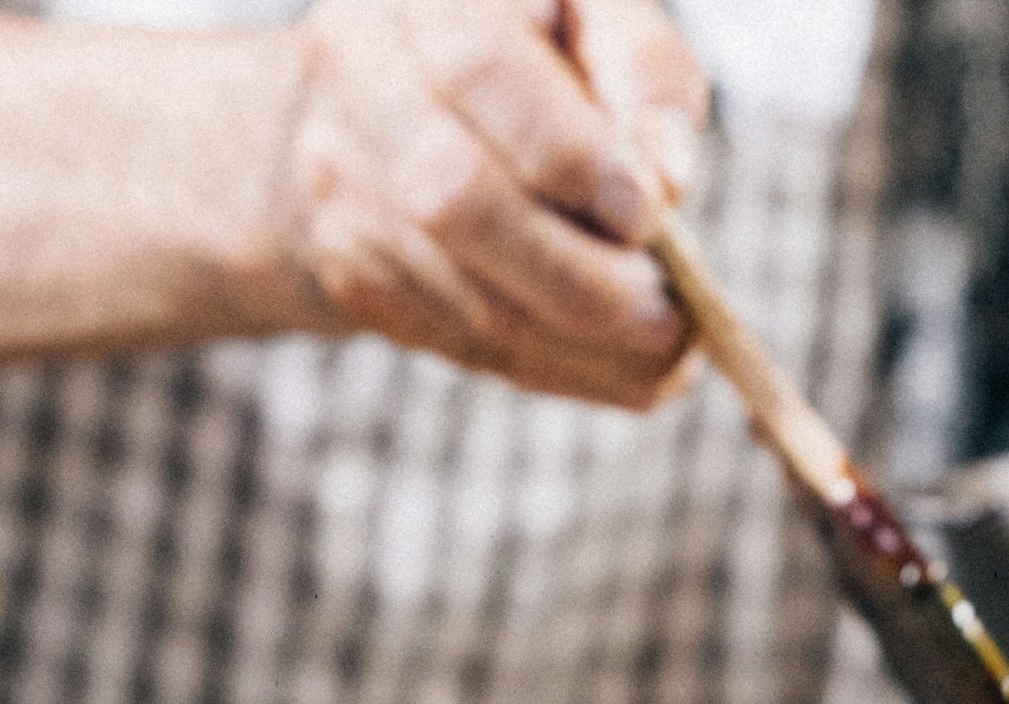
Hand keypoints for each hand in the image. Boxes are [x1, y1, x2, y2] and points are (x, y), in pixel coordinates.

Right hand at [272, 0, 708, 408]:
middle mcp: (361, 81)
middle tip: (665, 312)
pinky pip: (460, 343)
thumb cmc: (522, 45)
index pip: (483, 70)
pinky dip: (551, 364)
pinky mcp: (353, 274)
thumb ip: (640, 70)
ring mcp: (343, 188)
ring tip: (663, 352)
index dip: (572, 155)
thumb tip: (665, 180)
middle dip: (579, 276)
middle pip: (457, 201)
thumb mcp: (593, 16)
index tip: (648, 214)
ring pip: (463, 297)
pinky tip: (612, 359)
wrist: (368, 98)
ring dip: (580, 342)